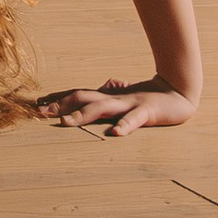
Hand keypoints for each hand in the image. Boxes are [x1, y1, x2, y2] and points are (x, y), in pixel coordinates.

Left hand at [36, 75, 198, 137]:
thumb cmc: (151, 96)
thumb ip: (116, 90)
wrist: (180, 91)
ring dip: (82, 115)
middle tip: (40, 112)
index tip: (37, 103)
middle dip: (60, 105)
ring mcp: (129, 104)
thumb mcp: (129, 95)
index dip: (58, 98)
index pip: (78, 94)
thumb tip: (106, 83)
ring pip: (101, 108)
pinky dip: (123, 126)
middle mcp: (114, 98)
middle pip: (82, 99)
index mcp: (108, 96)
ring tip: (65, 123)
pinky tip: (114, 134)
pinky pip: (133, 120)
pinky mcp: (146, 112)